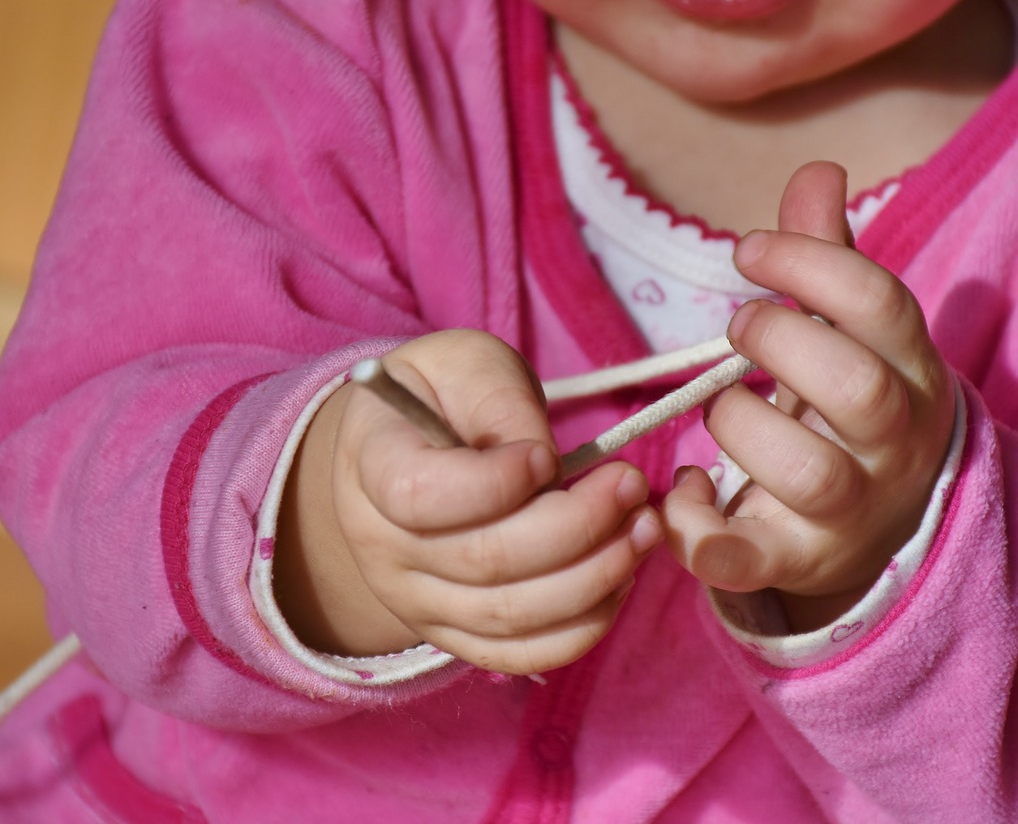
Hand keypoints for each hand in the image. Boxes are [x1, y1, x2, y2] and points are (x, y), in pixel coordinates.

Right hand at [277, 330, 661, 674]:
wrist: (406, 452)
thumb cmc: (444, 396)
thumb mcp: (467, 365)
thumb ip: (502, 404)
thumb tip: (549, 471)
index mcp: (372, 467)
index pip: (420, 496)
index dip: (494, 482)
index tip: (545, 455)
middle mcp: (383, 547)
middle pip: (484, 561)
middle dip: (578, 525)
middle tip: (632, 484)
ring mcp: (416, 602)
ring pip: (511, 615)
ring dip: (596, 576)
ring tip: (644, 527)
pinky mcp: (456, 634)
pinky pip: (522, 654)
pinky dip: (583, 625)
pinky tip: (621, 576)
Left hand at [662, 162, 954, 632]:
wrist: (884, 531)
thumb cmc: (852, 411)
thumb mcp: (854, 336)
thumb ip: (829, 257)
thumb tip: (818, 171)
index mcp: (911, 373)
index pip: (882, 305)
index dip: (811, 264)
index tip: (747, 250)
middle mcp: (893, 444)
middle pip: (857, 389)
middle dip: (780, 341)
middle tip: (737, 325)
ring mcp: (848, 511)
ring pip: (806, 473)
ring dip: (740, 425)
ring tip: (719, 407)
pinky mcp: (792, 562)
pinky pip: (741, 559)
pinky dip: (693, 527)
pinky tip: (684, 488)